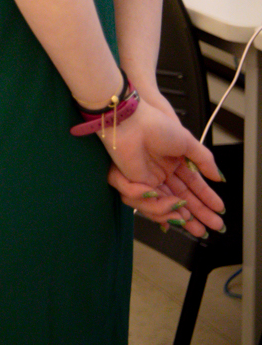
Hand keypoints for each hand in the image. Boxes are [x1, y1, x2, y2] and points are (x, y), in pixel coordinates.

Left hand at [103, 94, 224, 237]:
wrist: (130, 124)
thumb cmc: (156, 127)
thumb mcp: (187, 142)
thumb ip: (204, 160)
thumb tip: (219, 177)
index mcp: (175, 161)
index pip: (193, 184)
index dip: (206, 197)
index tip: (219, 210)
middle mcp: (162, 171)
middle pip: (182, 197)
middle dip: (198, 213)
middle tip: (213, 226)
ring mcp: (149, 178)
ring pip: (166, 203)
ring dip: (180, 215)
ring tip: (193, 223)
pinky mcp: (135, 183)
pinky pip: (148, 201)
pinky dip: (161, 207)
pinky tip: (173, 208)